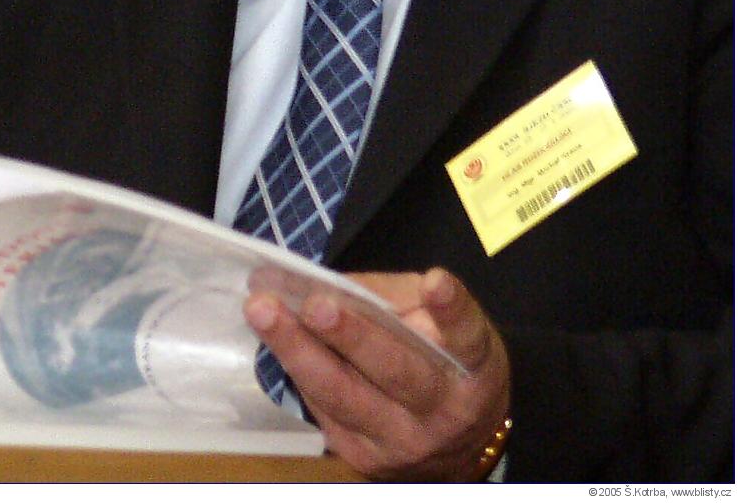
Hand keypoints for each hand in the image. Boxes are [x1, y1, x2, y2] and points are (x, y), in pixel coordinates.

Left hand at [244, 267, 510, 480]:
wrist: (456, 446)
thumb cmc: (444, 365)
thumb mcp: (439, 325)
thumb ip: (398, 299)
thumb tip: (332, 280)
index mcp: (473, 369)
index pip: (466, 338)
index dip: (450, 311)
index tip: (435, 284)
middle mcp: (442, 410)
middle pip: (395, 371)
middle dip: (349, 335)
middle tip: (313, 303)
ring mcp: (400, 440)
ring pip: (344, 395)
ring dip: (298, 351)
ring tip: (264, 313)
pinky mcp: (362, 456)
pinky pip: (323, 408)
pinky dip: (295, 368)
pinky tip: (272, 338)